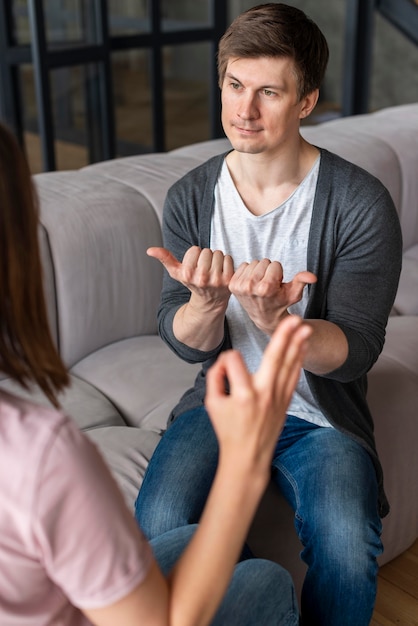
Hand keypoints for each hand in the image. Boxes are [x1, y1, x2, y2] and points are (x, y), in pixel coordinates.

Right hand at [147, 246, 233, 309]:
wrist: (210, 301)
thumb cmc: (192, 283)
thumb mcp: (176, 273)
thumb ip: (165, 259)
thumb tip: (150, 250)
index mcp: (188, 275)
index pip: (194, 249)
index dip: (195, 255)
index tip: (194, 265)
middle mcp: (202, 278)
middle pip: (206, 251)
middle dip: (206, 257)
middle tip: (205, 268)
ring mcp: (216, 280)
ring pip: (218, 253)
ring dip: (216, 259)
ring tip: (213, 270)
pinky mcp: (228, 280)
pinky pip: (228, 258)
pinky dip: (226, 262)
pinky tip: (222, 271)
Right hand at [205, 315, 311, 472]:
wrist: (247, 457)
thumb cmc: (228, 431)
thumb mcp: (211, 405)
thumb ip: (215, 378)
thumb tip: (225, 361)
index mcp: (241, 395)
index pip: (234, 360)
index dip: (225, 361)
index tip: (222, 371)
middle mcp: (263, 394)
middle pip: (274, 358)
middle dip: (284, 336)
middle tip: (293, 319)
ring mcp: (277, 398)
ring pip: (288, 365)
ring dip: (297, 344)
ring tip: (305, 327)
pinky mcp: (285, 402)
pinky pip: (293, 376)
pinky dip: (298, 360)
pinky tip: (302, 347)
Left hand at [228, 258, 316, 334]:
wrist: (263, 316)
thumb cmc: (280, 302)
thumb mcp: (294, 294)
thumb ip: (302, 282)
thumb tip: (313, 277)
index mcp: (266, 288)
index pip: (275, 264)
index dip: (278, 273)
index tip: (277, 284)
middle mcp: (250, 286)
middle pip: (263, 262)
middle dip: (268, 270)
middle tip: (269, 284)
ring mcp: (240, 286)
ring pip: (253, 263)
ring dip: (258, 271)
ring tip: (261, 284)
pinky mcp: (232, 284)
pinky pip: (243, 265)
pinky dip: (248, 272)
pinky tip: (252, 283)